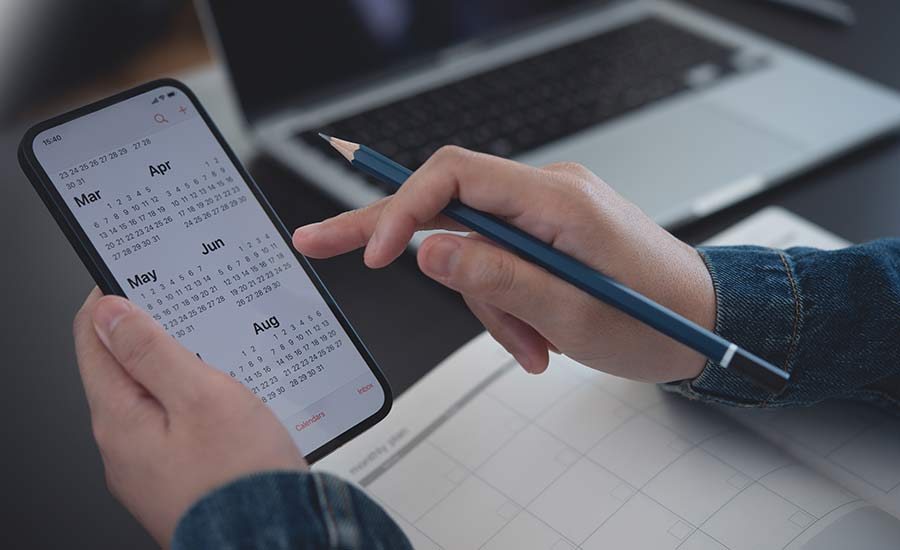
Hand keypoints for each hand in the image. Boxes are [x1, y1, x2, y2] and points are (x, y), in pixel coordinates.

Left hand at [73, 288, 305, 547]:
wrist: (271, 541)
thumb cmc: (241, 481)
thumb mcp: (201, 397)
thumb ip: (151, 352)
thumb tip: (111, 312)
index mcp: (118, 418)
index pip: (92, 338)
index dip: (110, 297)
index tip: (136, 271)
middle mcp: (123, 445)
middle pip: (119, 366)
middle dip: (148, 329)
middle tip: (185, 302)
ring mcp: (149, 464)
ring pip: (150, 395)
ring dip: (175, 364)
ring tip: (213, 346)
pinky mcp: (177, 475)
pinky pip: (173, 423)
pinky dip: (192, 398)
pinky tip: (225, 396)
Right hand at [293, 147, 714, 382]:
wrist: (707, 324)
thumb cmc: (658, 320)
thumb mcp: (571, 313)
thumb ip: (497, 278)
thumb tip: (429, 252)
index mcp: (556, 199)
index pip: (455, 175)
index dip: (403, 209)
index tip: (376, 255)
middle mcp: (546, 194)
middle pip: (445, 203)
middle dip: (391, 235)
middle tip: (320, 242)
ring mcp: (546, 215)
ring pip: (473, 253)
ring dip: (489, 307)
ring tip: (532, 349)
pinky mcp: (549, 237)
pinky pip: (500, 265)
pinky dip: (507, 307)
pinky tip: (538, 340)